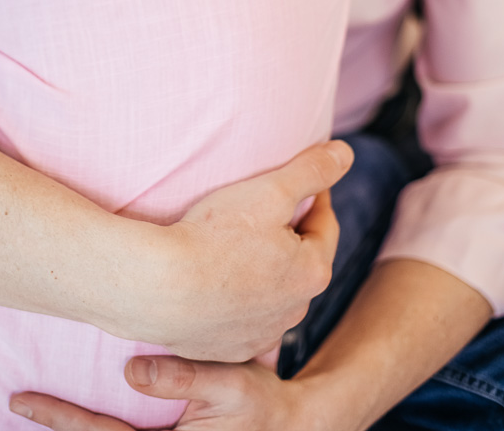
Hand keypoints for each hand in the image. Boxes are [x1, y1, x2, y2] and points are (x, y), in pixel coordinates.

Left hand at [10, 355, 313, 430]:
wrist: (295, 428)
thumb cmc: (265, 405)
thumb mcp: (232, 384)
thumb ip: (182, 377)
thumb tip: (129, 372)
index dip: (59, 418)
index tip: (22, 398)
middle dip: (57, 427)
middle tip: (14, 401)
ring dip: (72, 428)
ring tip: (35, 406)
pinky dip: (95, 426)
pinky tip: (75, 411)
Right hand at [140, 140, 352, 360]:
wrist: (158, 288)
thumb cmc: (215, 236)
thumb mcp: (270, 190)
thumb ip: (312, 170)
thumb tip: (345, 153)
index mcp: (312, 273)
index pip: (324, 225)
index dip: (313, 196)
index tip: (297, 180)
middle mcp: (293, 312)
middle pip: (298, 261)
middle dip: (288, 235)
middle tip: (262, 210)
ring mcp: (259, 335)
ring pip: (271, 293)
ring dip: (262, 270)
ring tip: (234, 244)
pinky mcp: (226, 350)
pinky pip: (240, 318)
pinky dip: (234, 299)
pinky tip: (214, 280)